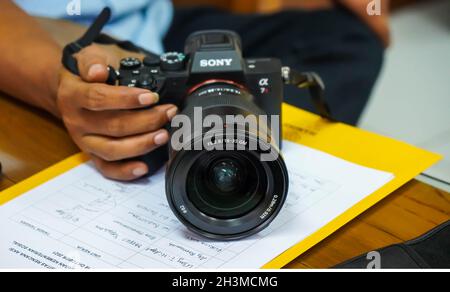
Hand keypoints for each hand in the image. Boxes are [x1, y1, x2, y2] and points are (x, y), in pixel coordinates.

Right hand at [57, 45, 177, 180]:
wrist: (71, 88)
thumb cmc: (88, 72)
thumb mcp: (89, 56)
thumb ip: (93, 61)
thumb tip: (98, 71)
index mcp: (73, 95)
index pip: (99, 99)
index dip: (126, 99)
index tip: (151, 97)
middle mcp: (77, 121)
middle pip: (112, 126)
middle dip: (146, 121)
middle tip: (169, 112)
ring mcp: (84, 141)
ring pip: (112, 150)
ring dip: (141, 144)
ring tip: (164, 135)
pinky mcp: (92, 154)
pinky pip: (107, 168)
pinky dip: (125, 171)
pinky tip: (144, 167)